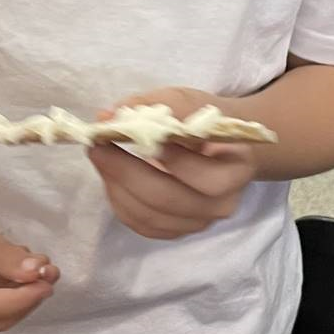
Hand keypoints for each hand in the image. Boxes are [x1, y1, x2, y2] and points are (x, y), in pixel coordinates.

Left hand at [88, 86, 259, 241]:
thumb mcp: (187, 103)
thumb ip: (152, 106)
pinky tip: (110, 177)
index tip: (138, 135)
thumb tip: (107, 115)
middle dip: (126, 172)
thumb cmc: (206, 122)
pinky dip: (120, 201)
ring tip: (100, 158)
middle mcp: (220, 206)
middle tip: (98, 147)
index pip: (205, 178)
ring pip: (149, 216)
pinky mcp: (176, 230)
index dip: (171, 160)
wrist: (222, 149)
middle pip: (168, 200)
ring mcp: (198, 223)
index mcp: (236, 172)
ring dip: (116, 187)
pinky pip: (142, 225)